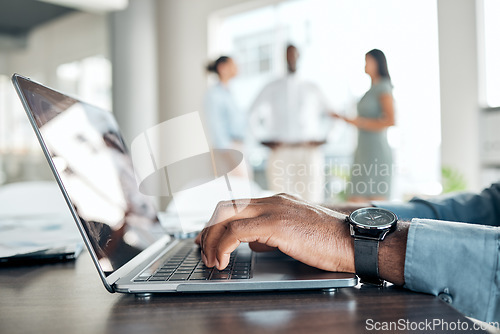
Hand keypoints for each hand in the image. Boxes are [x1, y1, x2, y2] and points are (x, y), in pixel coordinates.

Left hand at [196, 193, 354, 272]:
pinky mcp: (276, 224)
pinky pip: (237, 231)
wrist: (353, 241)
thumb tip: (254, 243)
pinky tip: (223, 259)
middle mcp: (272, 200)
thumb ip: (273, 233)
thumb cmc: (329, 241)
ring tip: (211, 259)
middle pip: (226, 207)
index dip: (217, 221)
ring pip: (226, 216)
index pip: (237, 204)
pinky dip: (223, 245)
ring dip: (212, 239)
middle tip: (202, 247)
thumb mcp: (296, 233)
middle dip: (208, 228)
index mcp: (277, 200)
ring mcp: (274, 209)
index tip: (208, 237)